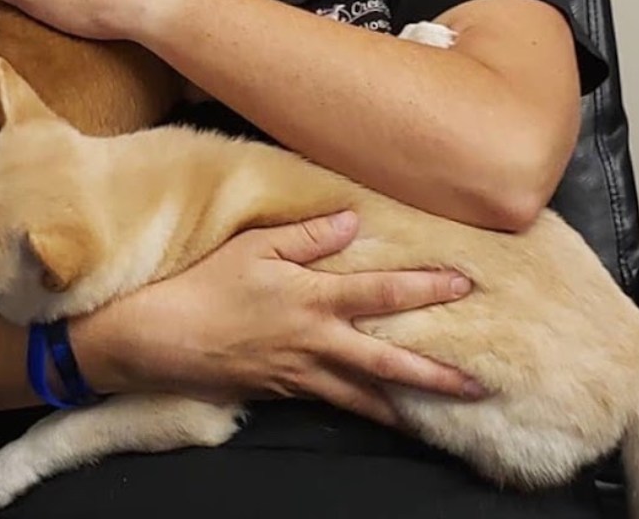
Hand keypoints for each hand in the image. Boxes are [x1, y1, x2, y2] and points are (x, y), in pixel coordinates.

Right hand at [73, 211, 483, 426]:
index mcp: (312, 300)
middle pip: (388, 365)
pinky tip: (377, 412)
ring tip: (443, 417)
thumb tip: (354, 220)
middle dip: (437, 376)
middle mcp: (315, 343)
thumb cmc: (204, 283)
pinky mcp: (281, 391)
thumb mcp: (252, 245)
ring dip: (407, 407)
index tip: (465, 285)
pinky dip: (363, 410)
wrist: (158, 337)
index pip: (382, 295)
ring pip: (364, 397)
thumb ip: (306, 235)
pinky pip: (333, 402)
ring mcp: (300, 374)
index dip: (426, 289)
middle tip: (481, 387)